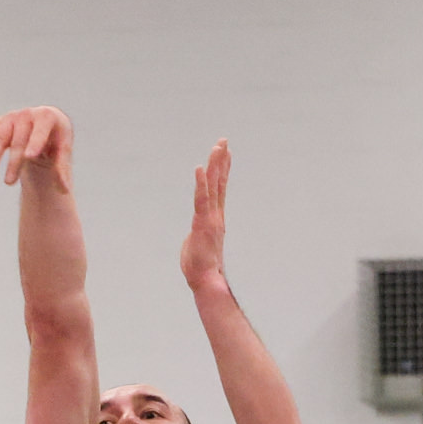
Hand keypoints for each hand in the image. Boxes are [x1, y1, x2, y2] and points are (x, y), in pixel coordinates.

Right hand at [0, 106, 70, 189]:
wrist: (47, 124)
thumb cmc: (56, 140)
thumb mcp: (62, 153)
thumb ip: (62, 170)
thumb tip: (64, 191)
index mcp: (48, 117)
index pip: (40, 130)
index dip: (35, 142)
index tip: (29, 156)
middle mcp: (29, 114)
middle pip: (19, 140)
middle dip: (14, 162)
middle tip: (9, 183)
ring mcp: (14, 117)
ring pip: (1, 136)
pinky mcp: (1, 122)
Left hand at [179, 138, 232, 290]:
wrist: (206, 282)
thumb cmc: (201, 270)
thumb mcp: (198, 249)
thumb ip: (198, 238)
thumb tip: (197, 240)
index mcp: (214, 220)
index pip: (218, 191)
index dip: (221, 171)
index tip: (225, 154)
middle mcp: (215, 215)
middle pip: (219, 183)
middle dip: (221, 161)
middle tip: (224, 141)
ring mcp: (210, 218)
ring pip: (213, 187)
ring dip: (215, 165)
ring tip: (218, 146)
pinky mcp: (202, 224)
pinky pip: (201, 200)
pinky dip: (200, 184)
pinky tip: (199, 169)